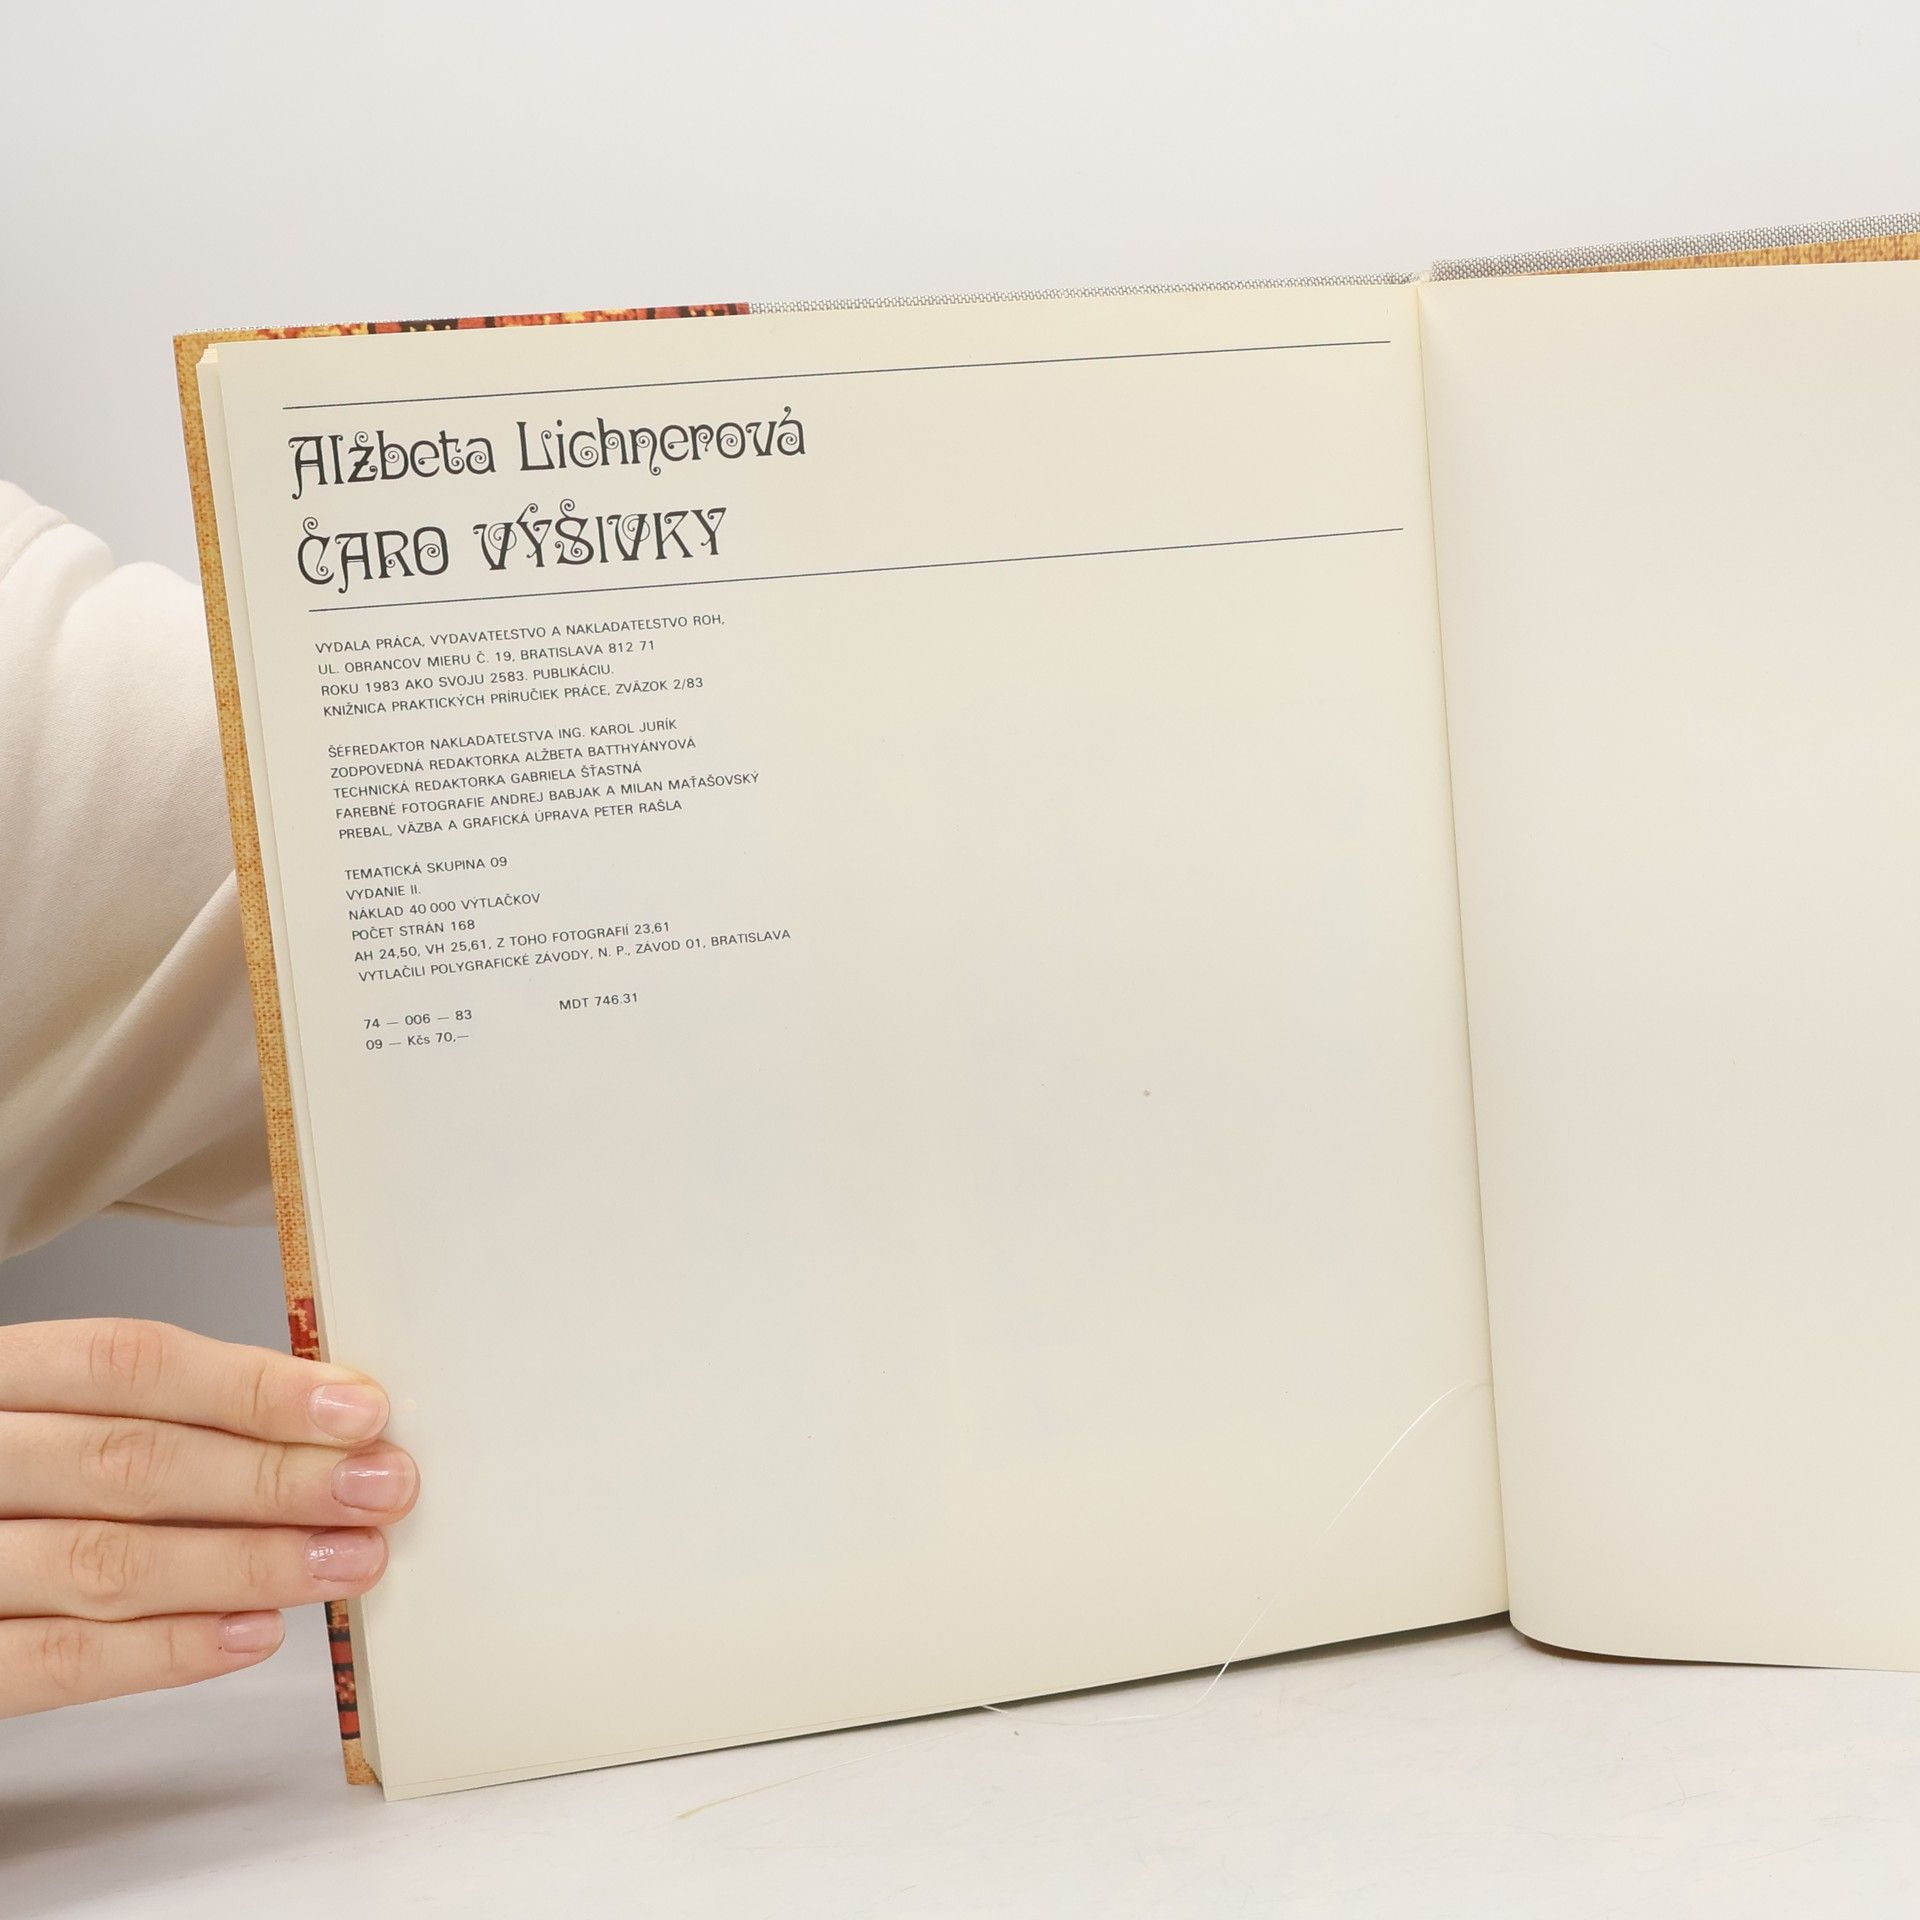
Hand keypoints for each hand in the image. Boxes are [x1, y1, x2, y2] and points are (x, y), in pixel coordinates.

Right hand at [0, 1318, 416, 1715]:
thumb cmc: (7, 1473)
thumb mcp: (51, 1414)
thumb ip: (157, 1411)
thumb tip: (320, 1416)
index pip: (132, 1363)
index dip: (253, 1386)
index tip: (358, 1411)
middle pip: (131, 1462)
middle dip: (273, 1478)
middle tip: (381, 1489)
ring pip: (104, 1561)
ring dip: (245, 1563)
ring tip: (346, 1561)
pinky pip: (53, 1663)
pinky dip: (164, 1651)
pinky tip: (255, 1634)